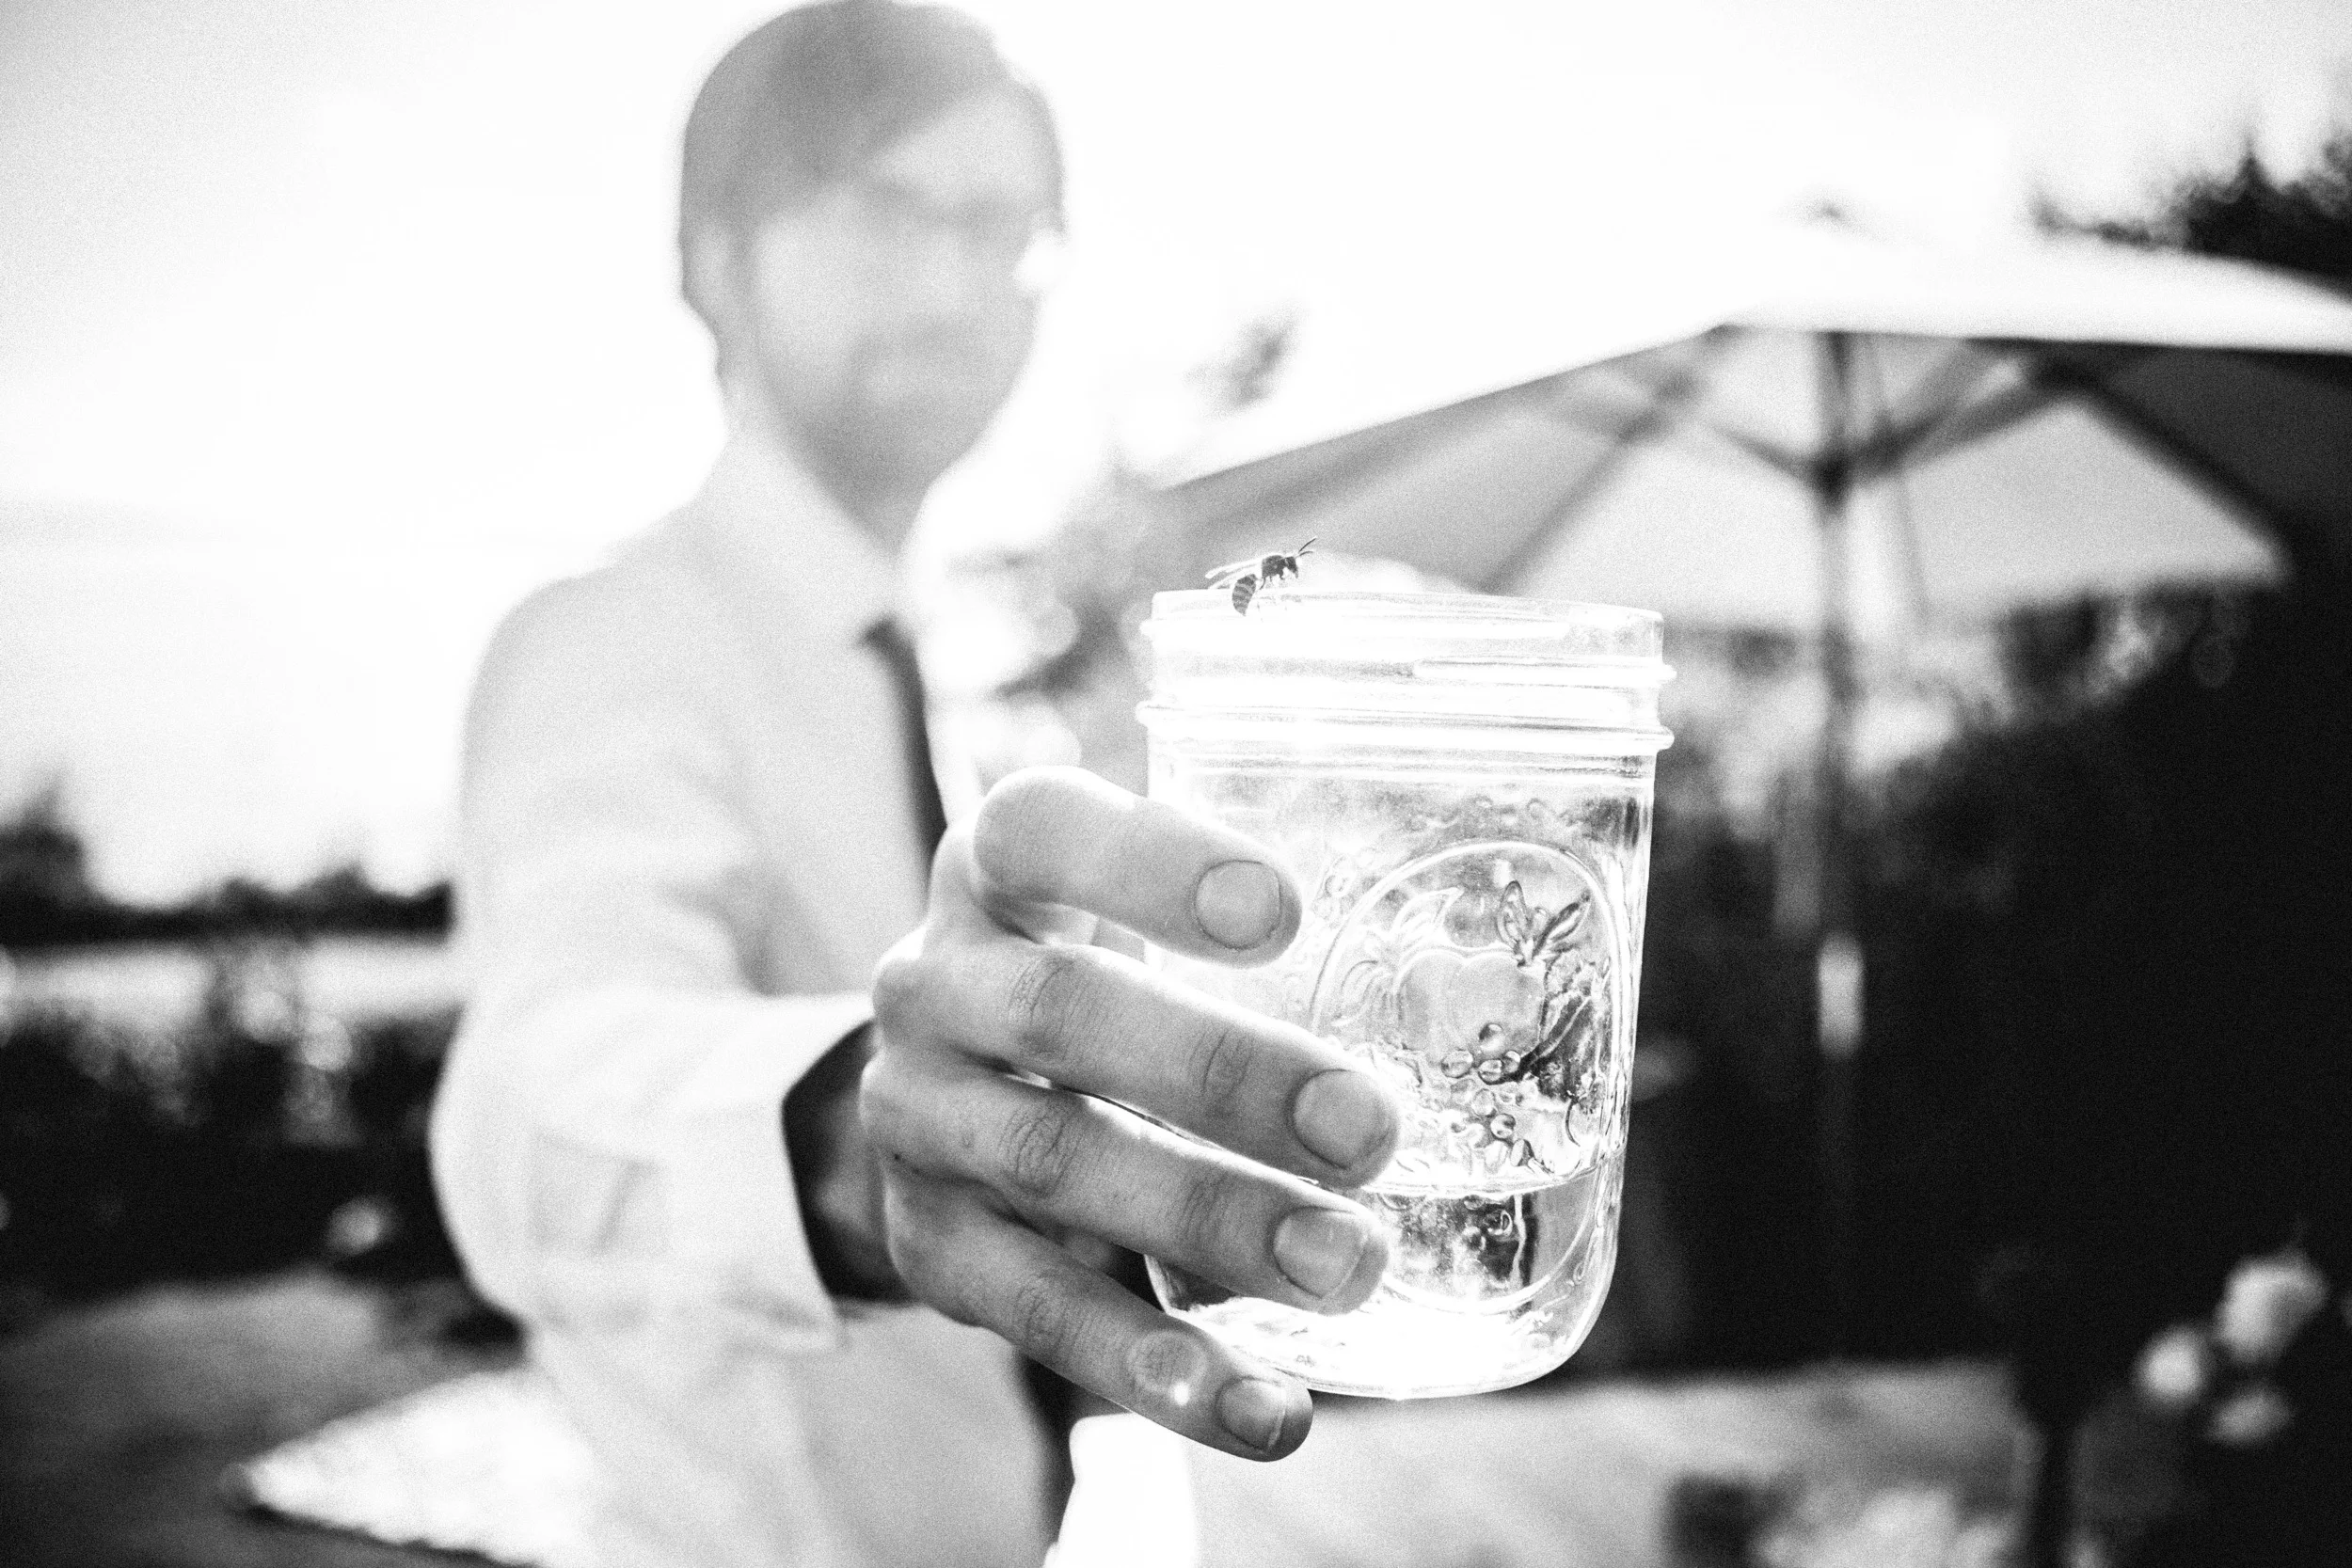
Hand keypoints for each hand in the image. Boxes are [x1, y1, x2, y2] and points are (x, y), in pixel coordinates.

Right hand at [861, 767, 1400, 1459]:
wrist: (933, 1091)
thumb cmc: (1089, 972)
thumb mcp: (1123, 910)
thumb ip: (1239, 925)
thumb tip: (1482, 987)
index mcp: (994, 868)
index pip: (1044, 831)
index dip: (1152, 865)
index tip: (1285, 913)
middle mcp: (934, 982)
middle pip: (1060, 1011)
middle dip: (1224, 1074)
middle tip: (1374, 1132)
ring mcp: (917, 1116)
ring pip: (1053, 1161)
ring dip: (1209, 1222)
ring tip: (1348, 1267)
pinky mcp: (928, 1244)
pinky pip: (1035, 1312)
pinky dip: (1153, 1371)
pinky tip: (1264, 1411)